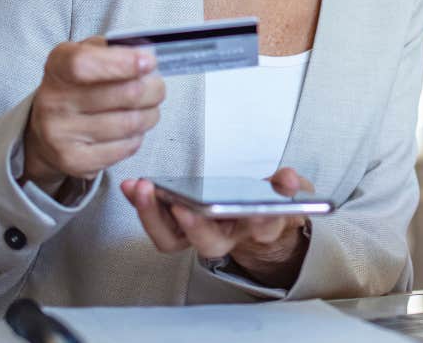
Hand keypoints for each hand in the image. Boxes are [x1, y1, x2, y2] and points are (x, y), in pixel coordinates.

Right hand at [22, 36, 164, 196]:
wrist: (47, 130)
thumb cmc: (79, 87)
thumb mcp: (88, 56)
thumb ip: (114, 50)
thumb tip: (145, 57)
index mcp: (57, 67)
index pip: (83, 64)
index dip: (122, 62)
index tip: (148, 62)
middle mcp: (53, 101)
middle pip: (124, 93)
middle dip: (153, 88)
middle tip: (156, 86)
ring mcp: (60, 135)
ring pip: (131, 123)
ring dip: (150, 114)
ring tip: (148, 108)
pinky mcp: (74, 161)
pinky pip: (125, 147)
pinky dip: (138, 137)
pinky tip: (131, 130)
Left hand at [120, 168, 313, 288]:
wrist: (252, 221)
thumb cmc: (265, 205)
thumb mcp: (286, 192)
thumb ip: (289, 185)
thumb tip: (289, 179)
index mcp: (260, 228)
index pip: (264, 228)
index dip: (260, 220)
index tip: (254, 210)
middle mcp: (227, 238)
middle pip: (209, 242)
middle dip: (194, 225)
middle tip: (180, 205)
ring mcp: (200, 235)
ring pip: (174, 239)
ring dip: (154, 215)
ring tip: (143, 188)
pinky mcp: (179, 229)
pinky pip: (158, 225)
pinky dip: (143, 205)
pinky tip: (133, 186)